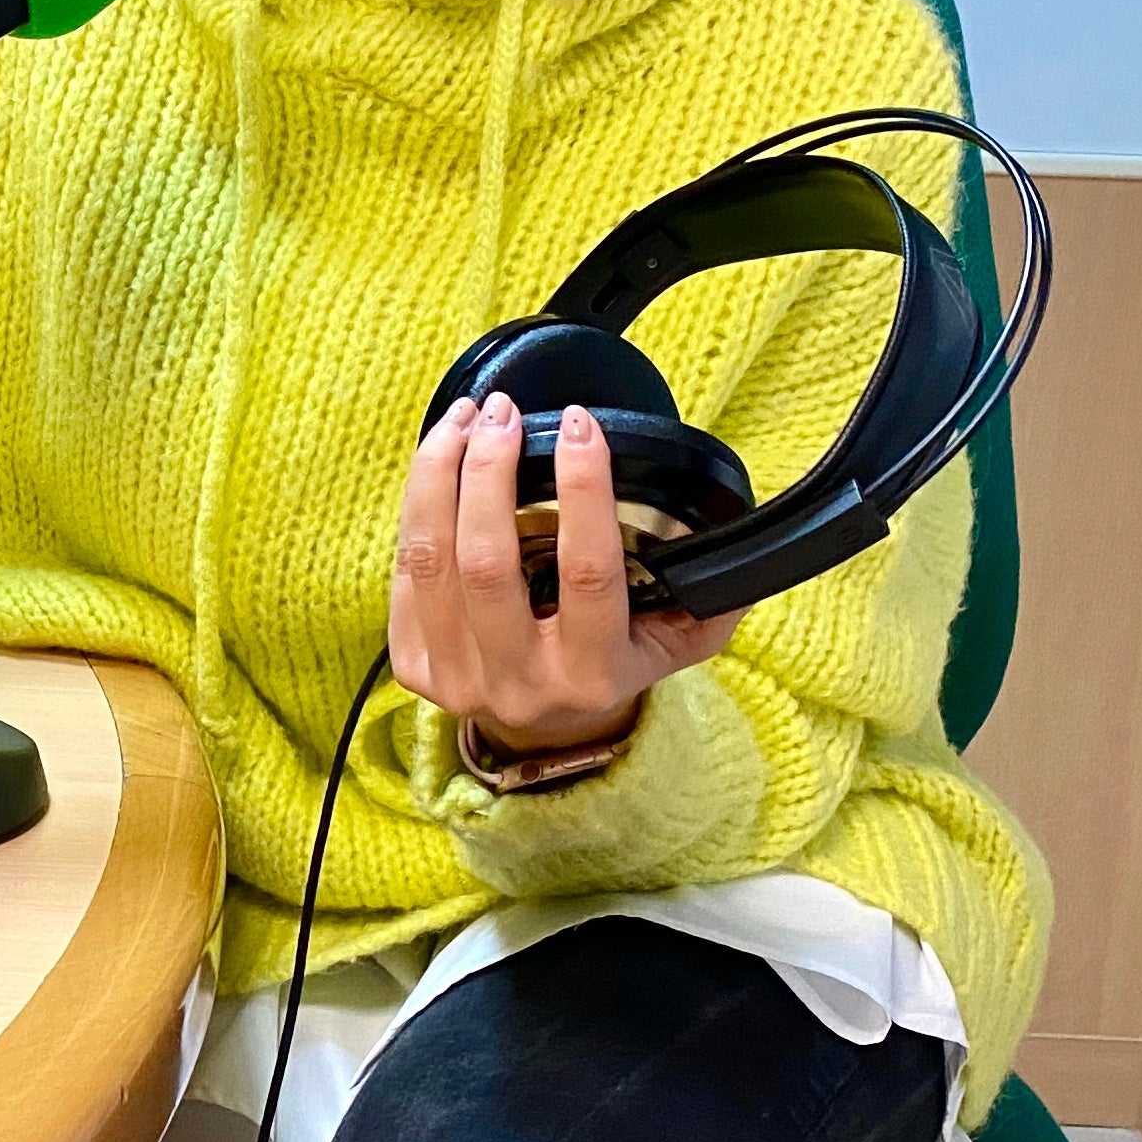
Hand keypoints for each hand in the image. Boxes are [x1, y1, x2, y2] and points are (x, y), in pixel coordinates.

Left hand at [391, 392, 742, 757]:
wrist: (548, 731)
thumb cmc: (612, 664)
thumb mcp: (674, 644)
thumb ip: (709, 599)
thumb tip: (736, 539)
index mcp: (593, 675)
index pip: (585, 570)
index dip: (582, 488)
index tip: (580, 422)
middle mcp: (521, 683)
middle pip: (488, 562)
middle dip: (489, 471)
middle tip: (502, 411)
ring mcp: (459, 680)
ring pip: (434, 561)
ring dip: (440, 475)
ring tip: (465, 419)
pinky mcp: (414, 668)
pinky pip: (406, 572)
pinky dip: (418, 506)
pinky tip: (439, 460)